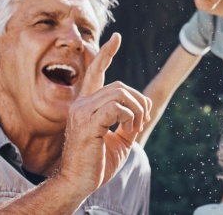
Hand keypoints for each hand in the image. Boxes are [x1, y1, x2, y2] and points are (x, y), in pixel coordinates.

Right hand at [56, 33, 151, 194]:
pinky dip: (130, 117)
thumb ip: (128, 122)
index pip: (95, 72)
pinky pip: (116, 108)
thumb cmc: (96, 164)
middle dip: (139, 101)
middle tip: (143, 121)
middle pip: (119, 86)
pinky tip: (129, 130)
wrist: (79, 183)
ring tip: (136, 127)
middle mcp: (81, 104)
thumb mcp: (119, 140)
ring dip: (137, 110)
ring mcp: (82, 112)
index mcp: (87, 105)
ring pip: (119, 93)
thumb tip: (143, 110)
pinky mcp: (87, 123)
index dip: (105, 54)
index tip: (116, 37)